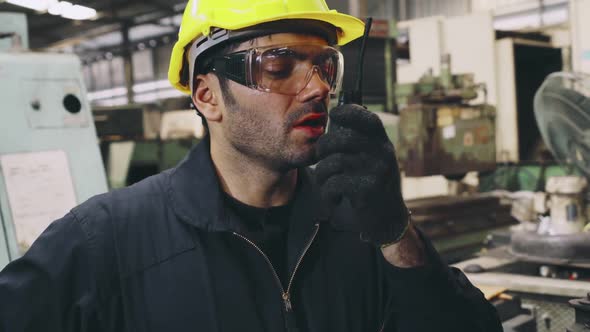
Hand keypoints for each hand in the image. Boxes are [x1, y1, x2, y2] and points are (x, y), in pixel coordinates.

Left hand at [315, 104, 409, 245]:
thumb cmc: (370, 183)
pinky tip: (332, 197)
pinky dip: (327, 192)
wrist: (386, 218)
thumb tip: (334, 115)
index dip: (349, 112)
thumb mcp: (369, 158)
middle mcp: (383, 153)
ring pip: (335, 162)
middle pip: (344, 139)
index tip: (334, 114)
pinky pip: (335, 184)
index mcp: (382, 142)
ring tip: (324, 182)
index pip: (368, 119)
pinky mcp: (369, 190)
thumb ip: (356, 140)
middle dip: (323, 147)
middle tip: (319, 157)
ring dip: (322, 173)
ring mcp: (378, 171)